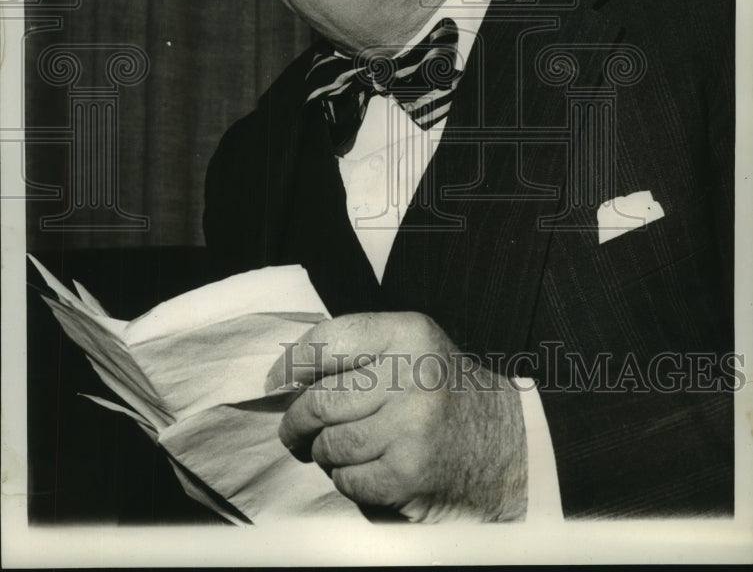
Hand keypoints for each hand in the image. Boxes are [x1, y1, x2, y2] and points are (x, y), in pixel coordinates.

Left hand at [265, 311, 526, 521]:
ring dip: (323, 452)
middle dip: (298, 421)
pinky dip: (346, 479)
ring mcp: (411, 427)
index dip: (290, 365)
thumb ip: (356, 349)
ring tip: (337, 448)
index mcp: (408, 333)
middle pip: (319, 400)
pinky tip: (365, 469)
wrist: (506, 442)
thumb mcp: (410, 345)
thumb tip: (284, 372)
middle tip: (295, 429)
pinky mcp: (408, 473)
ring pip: (329, 444)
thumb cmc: (441, 389)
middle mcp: (411, 375)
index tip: (276, 383)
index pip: (326, 341)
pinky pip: (347, 479)